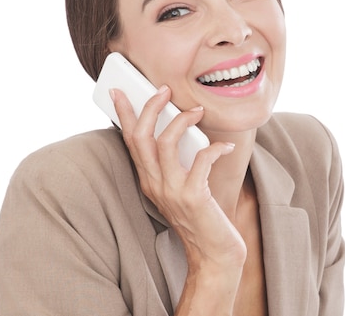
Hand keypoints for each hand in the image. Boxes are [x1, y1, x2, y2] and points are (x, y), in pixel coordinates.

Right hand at [110, 86, 246, 269]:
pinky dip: (214, 148)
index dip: (124, 114)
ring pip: (165, 143)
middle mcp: (155, 185)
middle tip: (164, 90)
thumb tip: (181, 128)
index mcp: (149, 180)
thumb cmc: (201, 218)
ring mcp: (172, 192)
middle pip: (141, 137)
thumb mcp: (180, 188)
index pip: (129, 141)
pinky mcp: (194, 197)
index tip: (119, 91)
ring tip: (198, 111)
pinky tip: (225, 147)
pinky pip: (200, 160)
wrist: (214, 255)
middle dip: (150, 107)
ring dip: (182, 121)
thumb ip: (175, 163)